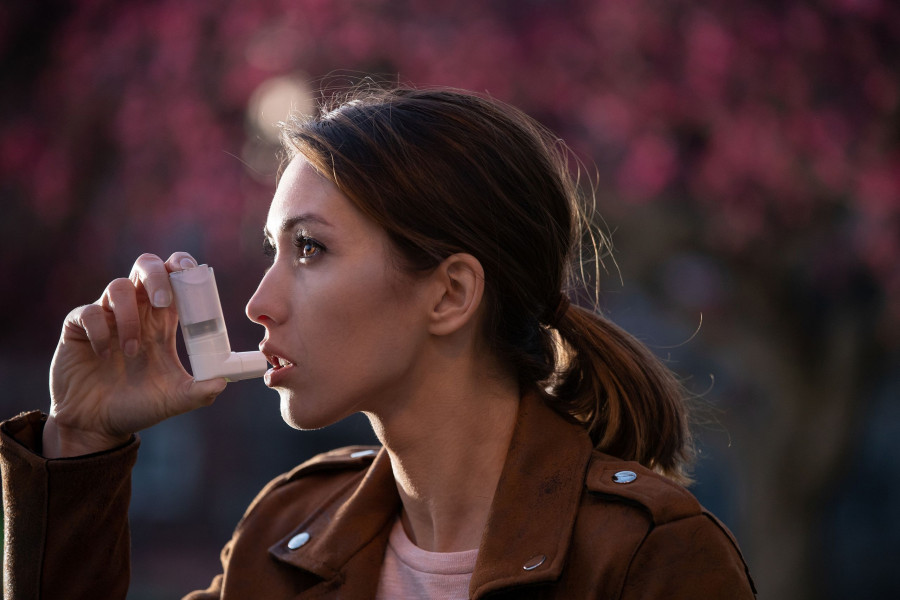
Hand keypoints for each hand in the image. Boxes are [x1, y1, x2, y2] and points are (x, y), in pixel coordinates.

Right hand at [43, 252, 227, 457]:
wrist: (98, 426)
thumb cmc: (139, 407)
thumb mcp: (174, 400)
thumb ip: (200, 391)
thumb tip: (222, 383)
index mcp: (162, 321)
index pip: (173, 278)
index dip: (180, 267)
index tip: (190, 270)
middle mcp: (136, 312)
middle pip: (145, 266)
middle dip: (156, 275)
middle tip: (163, 302)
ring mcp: (107, 317)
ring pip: (118, 286)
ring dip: (129, 317)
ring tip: (133, 351)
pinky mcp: (78, 328)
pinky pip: (88, 312)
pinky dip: (100, 331)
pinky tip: (104, 355)